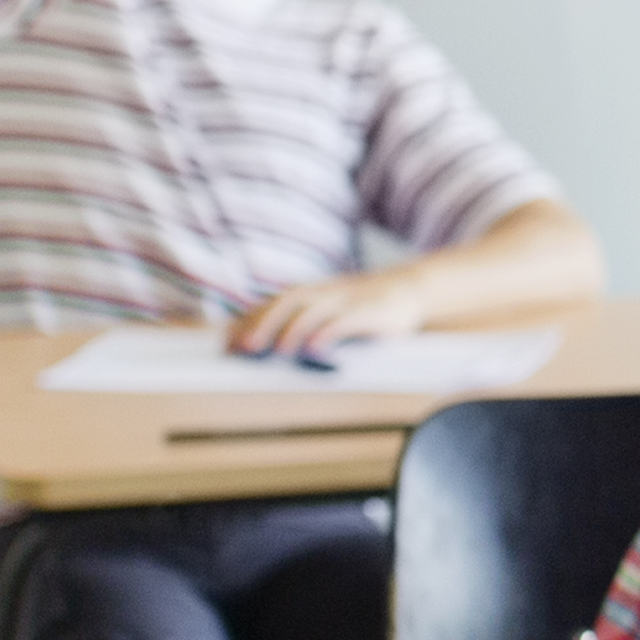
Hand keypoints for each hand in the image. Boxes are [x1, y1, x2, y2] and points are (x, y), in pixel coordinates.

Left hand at [228, 270, 439, 361]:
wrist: (412, 288)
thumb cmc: (366, 306)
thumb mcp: (333, 309)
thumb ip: (304, 323)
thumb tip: (265, 345)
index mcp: (314, 293)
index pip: (273, 304)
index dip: (249, 322)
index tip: (227, 344)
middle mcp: (327, 293)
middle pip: (288, 302)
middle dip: (263, 323)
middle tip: (244, 349)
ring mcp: (349, 300)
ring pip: (313, 309)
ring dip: (291, 330)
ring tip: (277, 351)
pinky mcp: (372, 311)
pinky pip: (346, 320)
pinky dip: (328, 332)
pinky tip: (315, 348)